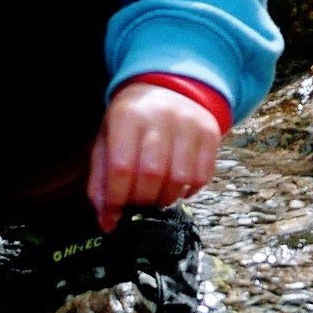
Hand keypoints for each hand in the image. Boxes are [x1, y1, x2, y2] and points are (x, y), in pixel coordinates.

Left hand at [89, 84, 221, 229]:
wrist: (166, 89)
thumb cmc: (131, 123)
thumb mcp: (107, 142)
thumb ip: (101, 181)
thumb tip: (107, 222)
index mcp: (127, 115)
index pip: (121, 168)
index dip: (116, 199)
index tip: (113, 217)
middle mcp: (160, 115)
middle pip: (152, 175)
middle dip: (142, 201)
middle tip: (136, 206)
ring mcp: (189, 122)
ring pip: (179, 179)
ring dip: (165, 199)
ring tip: (156, 197)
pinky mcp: (210, 132)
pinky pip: (202, 177)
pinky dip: (187, 192)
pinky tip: (175, 187)